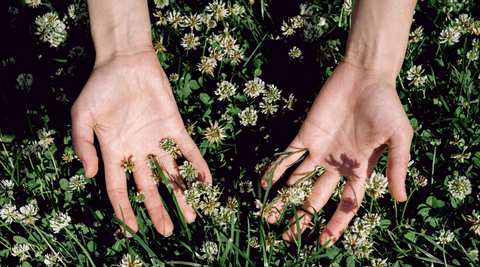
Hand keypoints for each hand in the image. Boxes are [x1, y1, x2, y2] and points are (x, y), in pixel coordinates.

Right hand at [71, 50, 210, 235]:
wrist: (126, 60)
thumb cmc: (101, 87)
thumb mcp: (82, 116)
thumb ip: (83, 145)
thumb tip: (88, 175)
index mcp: (114, 152)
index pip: (119, 189)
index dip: (125, 210)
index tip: (133, 230)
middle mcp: (138, 151)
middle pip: (149, 187)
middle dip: (158, 209)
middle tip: (168, 231)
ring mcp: (158, 140)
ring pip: (171, 173)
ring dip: (182, 194)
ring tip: (192, 216)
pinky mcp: (175, 127)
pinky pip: (188, 150)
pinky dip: (198, 165)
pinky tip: (206, 183)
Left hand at [261, 61, 412, 244]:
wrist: (365, 76)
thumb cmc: (386, 106)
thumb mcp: (398, 138)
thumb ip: (396, 167)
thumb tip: (400, 200)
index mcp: (359, 170)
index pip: (346, 204)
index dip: (336, 224)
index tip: (323, 241)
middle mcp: (336, 166)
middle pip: (316, 198)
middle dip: (302, 218)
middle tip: (286, 238)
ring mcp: (319, 151)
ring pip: (297, 181)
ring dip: (283, 198)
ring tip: (267, 216)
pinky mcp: (305, 135)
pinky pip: (287, 156)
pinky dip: (275, 169)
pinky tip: (263, 183)